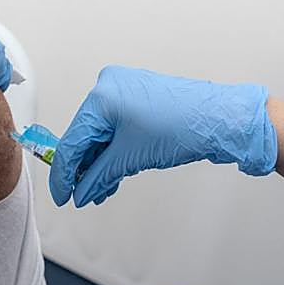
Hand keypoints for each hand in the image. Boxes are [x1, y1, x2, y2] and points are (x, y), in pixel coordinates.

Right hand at [50, 66, 276, 207]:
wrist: (222, 120)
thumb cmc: (185, 126)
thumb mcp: (132, 157)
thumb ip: (99, 176)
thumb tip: (81, 192)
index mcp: (102, 95)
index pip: (72, 140)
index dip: (64, 174)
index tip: (61, 196)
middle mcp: (110, 87)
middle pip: (85, 137)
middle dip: (84, 170)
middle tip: (80, 195)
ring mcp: (125, 92)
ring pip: (100, 136)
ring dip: (99, 165)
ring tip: (100, 191)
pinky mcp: (138, 101)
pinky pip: (115, 130)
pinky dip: (113, 153)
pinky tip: (112, 176)